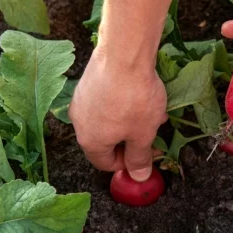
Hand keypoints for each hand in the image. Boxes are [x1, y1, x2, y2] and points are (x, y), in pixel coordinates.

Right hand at [69, 44, 167, 181]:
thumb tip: (138, 177)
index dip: (128, 164)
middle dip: (132, 139)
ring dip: (131, 120)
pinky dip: (123, 102)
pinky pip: (106, 100)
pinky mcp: (88, 81)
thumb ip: (140, 158)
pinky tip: (143, 93)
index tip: (147, 155)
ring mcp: (82, 99)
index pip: (105, 164)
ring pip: (108, 119)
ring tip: (153, 111)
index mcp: (90, 141)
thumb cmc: (134, 99)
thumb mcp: (143, 134)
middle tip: (153, 132)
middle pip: (106, 141)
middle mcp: (79, 122)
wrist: (123, 54)